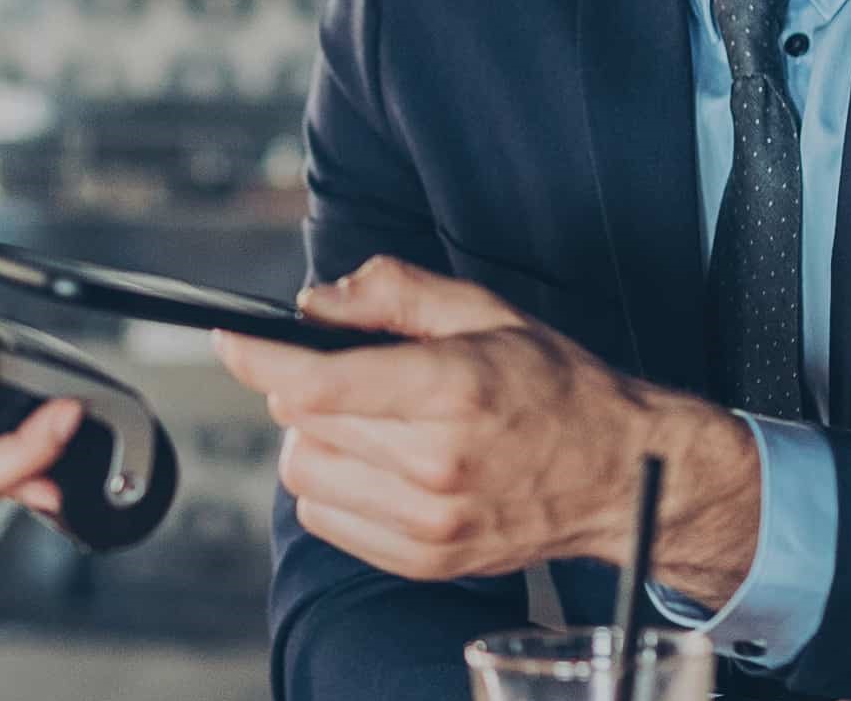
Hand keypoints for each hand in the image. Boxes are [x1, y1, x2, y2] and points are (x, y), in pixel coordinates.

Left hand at [212, 255, 757, 603]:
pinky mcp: (426, 560)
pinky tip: (375, 465)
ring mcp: (431, 521)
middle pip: (301, 425)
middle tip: (342, 376)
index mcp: (451, 389)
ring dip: (314, 441)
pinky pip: (327, 519)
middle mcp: (438, 463)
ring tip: (361, 422)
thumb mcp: (482, 311)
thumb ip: (391, 291)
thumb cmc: (552, 387)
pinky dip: (332, 487)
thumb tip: (314, 301)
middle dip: (302, 389)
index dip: (259, 355)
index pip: (317, 382)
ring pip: (304, 474)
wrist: (620, 475)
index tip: (230, 338)